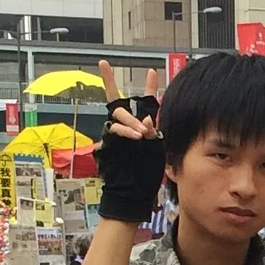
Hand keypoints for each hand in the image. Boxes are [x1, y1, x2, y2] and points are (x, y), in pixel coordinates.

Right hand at [93, 58, 164, 223]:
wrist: (132, 194)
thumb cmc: (145, 175)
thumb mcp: (156, 151)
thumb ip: (154, 133)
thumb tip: (150, 119)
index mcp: (142, 127)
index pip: (144, 103)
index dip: (148, 86)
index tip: (151, 70)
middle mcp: (127, 127)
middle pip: (121, 104)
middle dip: (123, 98)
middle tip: (145, 121)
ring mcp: (116, 134)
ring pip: (118, 115)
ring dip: (131, 121)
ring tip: (142, 134)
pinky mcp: (108, 142)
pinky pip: (114, 129)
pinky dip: (126, 131)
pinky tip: (136, 136)